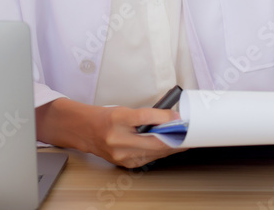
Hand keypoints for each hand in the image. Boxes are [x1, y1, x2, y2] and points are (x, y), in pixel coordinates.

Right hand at [36, 98, 184, 168]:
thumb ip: (147, 114)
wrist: (85, 131)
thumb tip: (170, 117)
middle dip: (174, 138)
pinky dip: (160, 153)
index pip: (144, 117)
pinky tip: (169, 148)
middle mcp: (118, 139)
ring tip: (183, 140)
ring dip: (170, 147)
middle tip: (188, 133)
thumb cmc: (105, 118)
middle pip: (153, 141)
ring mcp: (121, 155)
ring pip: (153, 153)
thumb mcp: (125, 109)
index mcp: (117, 119)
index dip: (164, 117)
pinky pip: (148, 159)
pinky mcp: (125, 163)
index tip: (178, 118)